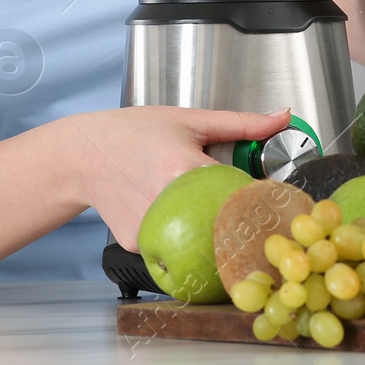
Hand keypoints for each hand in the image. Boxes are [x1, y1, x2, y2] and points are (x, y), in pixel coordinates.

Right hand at [64, 106, 290, 250]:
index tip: (266, 196)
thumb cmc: (133, 132)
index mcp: (185, 167)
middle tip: (233, 205)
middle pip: (224, 221)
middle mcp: (168, 200)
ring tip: (195, 206)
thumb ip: (240, 123)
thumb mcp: (188, 120)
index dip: (258, 195)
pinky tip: (169, 214)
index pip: (242, 192)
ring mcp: (152, 227)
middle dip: (236, 216)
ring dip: (206, 227)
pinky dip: (178, 234)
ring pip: (199, 240)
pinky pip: (172, 246)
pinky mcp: (139, 244)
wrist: (82, 155)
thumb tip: (282, 117)